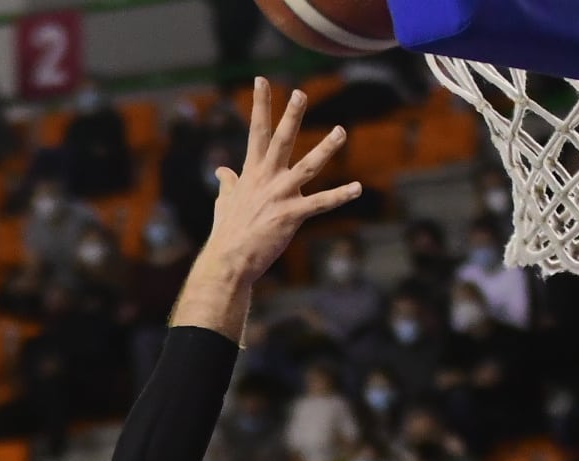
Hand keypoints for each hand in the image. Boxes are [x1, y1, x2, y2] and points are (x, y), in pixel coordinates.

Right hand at [195, 81, 362, 291]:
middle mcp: (266, 179)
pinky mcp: (291, 216)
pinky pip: (321, 203)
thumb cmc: (227, 233)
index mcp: (251, 172)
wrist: (229, 261)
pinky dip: (340, 195)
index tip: (261, 80)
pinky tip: (357, 188)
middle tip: (300, 93)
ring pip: (308, 166)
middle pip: (281, 140)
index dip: (260, 104)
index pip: (256, 132)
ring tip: (341, 131)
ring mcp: (280, 196)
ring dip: (326, 148)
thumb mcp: (224, 202)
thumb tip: (221, 171)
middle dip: (290, 116)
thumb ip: (228, 184)